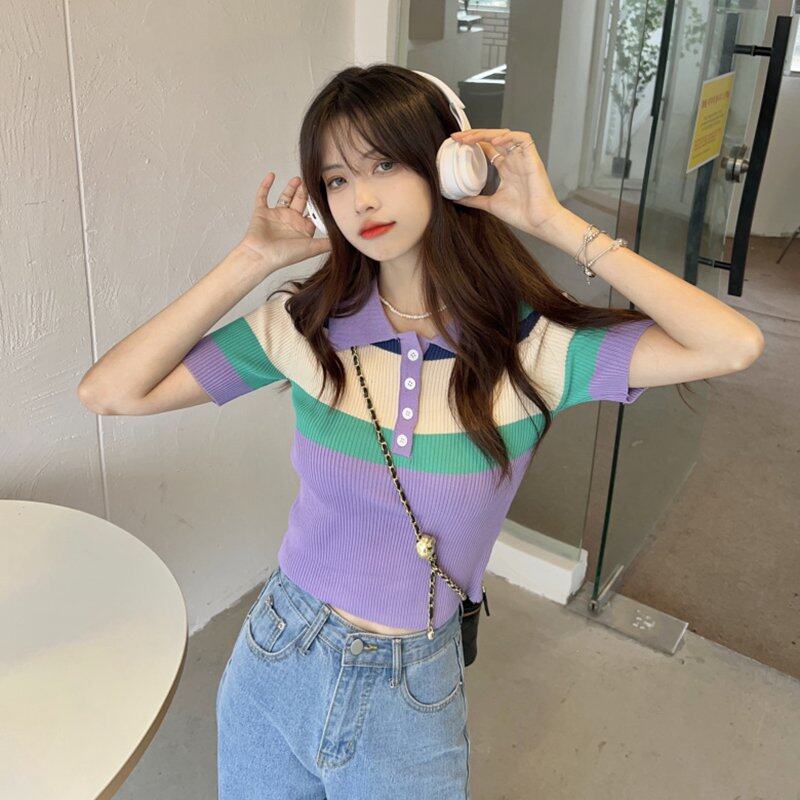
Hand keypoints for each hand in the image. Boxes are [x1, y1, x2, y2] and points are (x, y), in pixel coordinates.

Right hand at [239, 172, 331, 270]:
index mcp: (302, 228)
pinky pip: (262, 196)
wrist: (261, 256)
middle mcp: (290, 221)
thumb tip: (343, 240)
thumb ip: (327, 243)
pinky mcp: (262, 212)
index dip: (319, 205)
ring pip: (285, 197)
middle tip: (312, 181)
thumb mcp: (311, 248)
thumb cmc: (284, 255)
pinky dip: (266, 186)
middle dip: (306, 192)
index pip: (313, 213)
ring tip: (298, 179)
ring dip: (291, 187)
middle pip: (300, 201)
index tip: (325, 194)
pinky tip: (271, 175)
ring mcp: (276, 215)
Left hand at [447, 128, 563, 236]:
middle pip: (493, 139)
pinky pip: (522, 139)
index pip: (488, 148)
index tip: (456, 143)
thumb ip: (474, 199)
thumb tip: (456, 198)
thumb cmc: (521, 214)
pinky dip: (508, 137)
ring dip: (487, 133)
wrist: (538, 222)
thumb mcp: (490, 204)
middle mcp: (514, 161)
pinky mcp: (533, 159)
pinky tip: (494, 142)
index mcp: (506, 169)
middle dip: (475, 135)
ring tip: (469, 138)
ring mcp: (523, 159)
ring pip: (505, 135)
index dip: (473, 142)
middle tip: (457, 137)